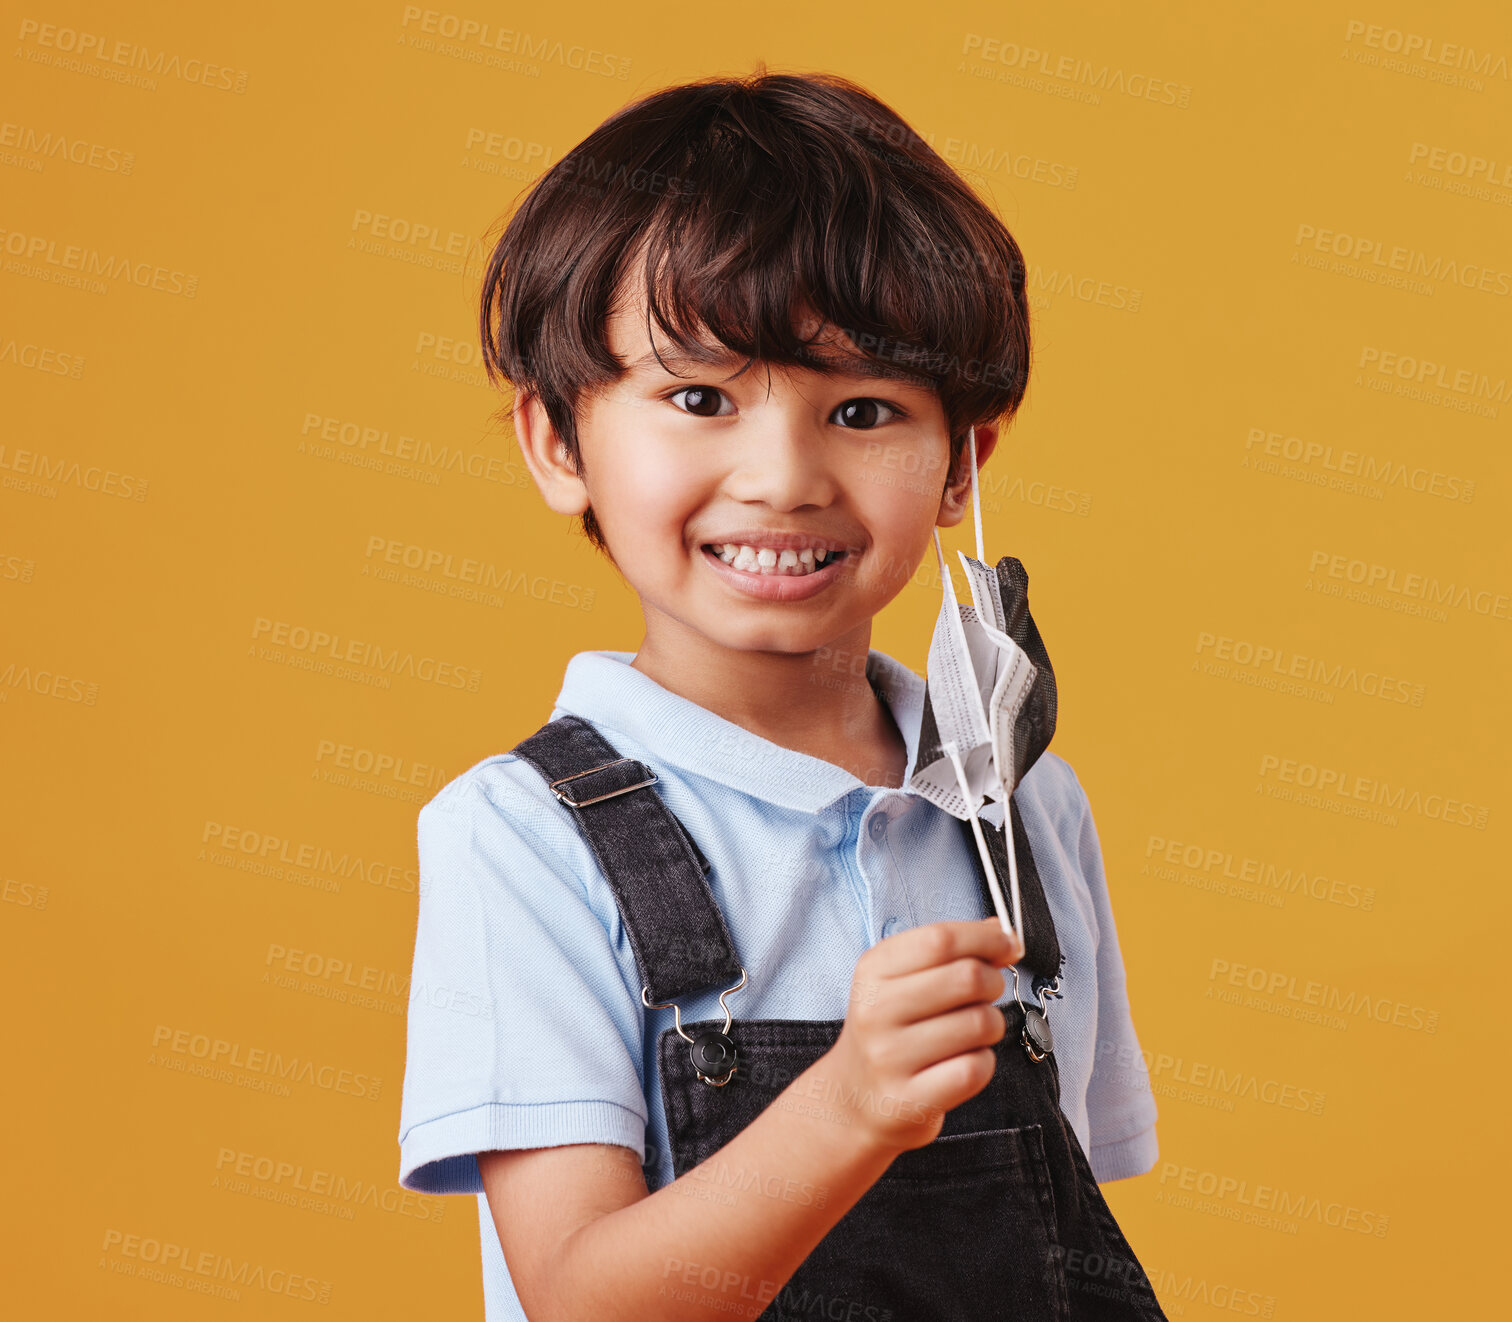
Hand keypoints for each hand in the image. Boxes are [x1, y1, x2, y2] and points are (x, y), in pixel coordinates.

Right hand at [824, 918, 1022, 1153]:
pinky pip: (975, 1069)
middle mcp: (875, 1011)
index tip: (1008, 944)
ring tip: (971, 1032)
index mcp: (873, 971)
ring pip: (980, 1024)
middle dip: (993, 982)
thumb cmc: (892, 1029)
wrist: (855, 1097)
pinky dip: (983, 1062)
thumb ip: (950, 951)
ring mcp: (889, 1058)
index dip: (986, 938)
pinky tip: (963, 1062)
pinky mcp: (909, 1100)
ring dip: (991, 1025)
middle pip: (967, 978)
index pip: (941, 940)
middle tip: (988, 992)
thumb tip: (1003, 933)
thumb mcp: (903, 979)